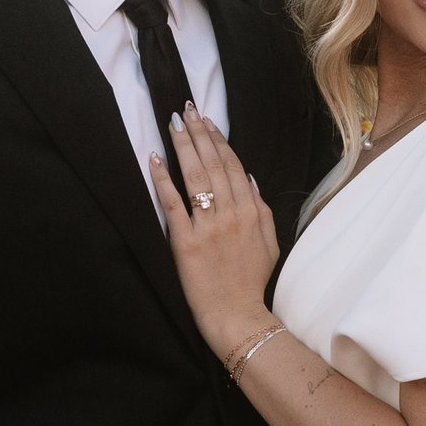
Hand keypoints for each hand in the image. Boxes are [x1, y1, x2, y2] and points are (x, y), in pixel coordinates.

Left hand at [153, 105, 280, 358]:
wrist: (237, 315)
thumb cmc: (251, 281)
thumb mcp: (269, 242)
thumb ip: (261, 208)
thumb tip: (249, 178)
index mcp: (251, 212)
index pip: (233, 166)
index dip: (218, 141)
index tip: (206, 122)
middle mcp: (231, 214)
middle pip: (213, 164)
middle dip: (198, 133)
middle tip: (186, 110)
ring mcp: (208, 227)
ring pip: (195, 177)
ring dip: (182, 146)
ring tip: (173, 124)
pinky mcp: (185, 241)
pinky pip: (173, 204)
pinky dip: (164, 179)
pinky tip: (155, 159)